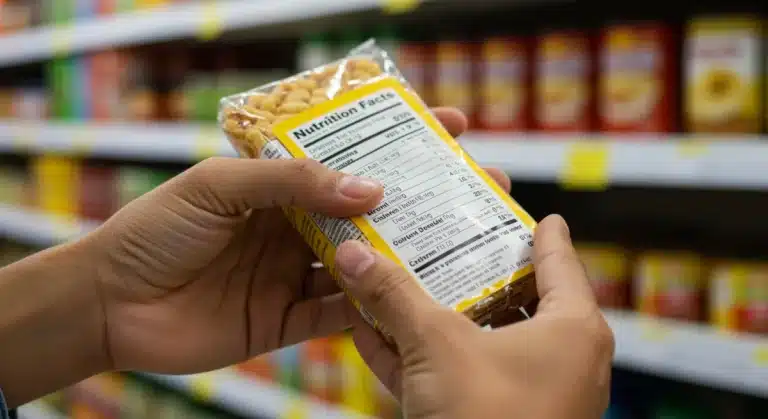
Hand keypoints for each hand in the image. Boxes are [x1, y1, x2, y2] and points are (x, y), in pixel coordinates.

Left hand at [90, 108, 511, 373]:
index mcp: (279, 184)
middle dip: (420, 197)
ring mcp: (295, 272)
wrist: (112, 306)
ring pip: (365, 261)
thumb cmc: (155, 230)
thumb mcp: (219, 185)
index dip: (397, 141)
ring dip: (408, 252)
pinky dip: (374, 306)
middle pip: (368, 210)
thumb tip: (368, 190)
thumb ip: (291, 182)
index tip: (447, 126)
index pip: (348, 156)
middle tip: (473, 183)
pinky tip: (410, 297)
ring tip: (459, 240)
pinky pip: (342, 312)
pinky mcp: (289, 318)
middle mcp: (294, 225)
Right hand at [335, 215, 613, 418]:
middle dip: (474, 269)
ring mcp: (532, 393)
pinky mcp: (497, 418)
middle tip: (447, 237)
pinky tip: (381, 335)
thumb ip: (395, 296)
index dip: (536, 230)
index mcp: (572, 328)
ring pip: (483, 338)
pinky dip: (426, 356)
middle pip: (516, 295)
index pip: (559, 259)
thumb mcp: (437, 347)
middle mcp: (563, 358)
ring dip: (440, 313)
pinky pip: (463, 375)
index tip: (522, 208)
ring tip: (406, 280)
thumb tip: (354, 254)